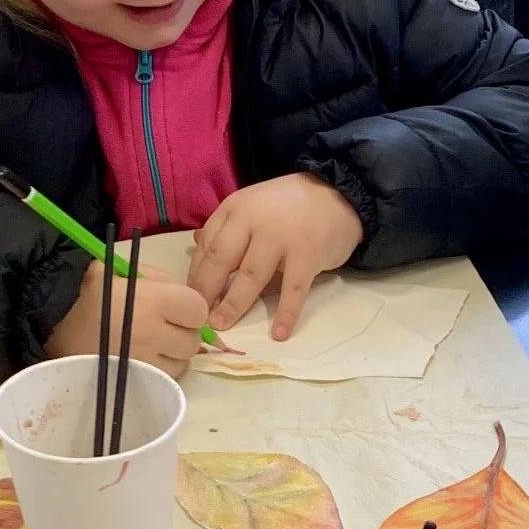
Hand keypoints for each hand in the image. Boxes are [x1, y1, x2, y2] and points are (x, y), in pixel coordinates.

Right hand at [44, 262, 211, 376]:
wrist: (50, 315)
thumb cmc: (89, 287)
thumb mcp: (127, 269)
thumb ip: (162, 282)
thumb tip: (189, 304)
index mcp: (153, 301)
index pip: (198, 311)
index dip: (189, 309)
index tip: (175, 308)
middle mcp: (152, 335)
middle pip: (191, 342)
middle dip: (181, 333)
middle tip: (161, 327)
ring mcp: (142, 363)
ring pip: (180, 365)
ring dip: (171, 355)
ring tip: (148, 344)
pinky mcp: (130, 382)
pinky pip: (160, 381)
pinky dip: (156, 372)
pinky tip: (139, 360)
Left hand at [189, 174, 362, 340]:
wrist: (338, 195)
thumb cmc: (290, 208)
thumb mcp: (253, 208)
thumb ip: (227, 228)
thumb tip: (196, 249)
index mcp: (236, 209)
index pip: (208, 246)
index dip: (196, 276)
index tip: (191, 300)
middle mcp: (254, 219)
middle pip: (222, 260)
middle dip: (207, 292)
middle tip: (197, 317)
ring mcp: (281, 236)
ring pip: (251, 276)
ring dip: (234, 304)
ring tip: (222, 325)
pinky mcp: (308, 254)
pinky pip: (293, 289)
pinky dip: (286, 313)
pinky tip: (279, 333)